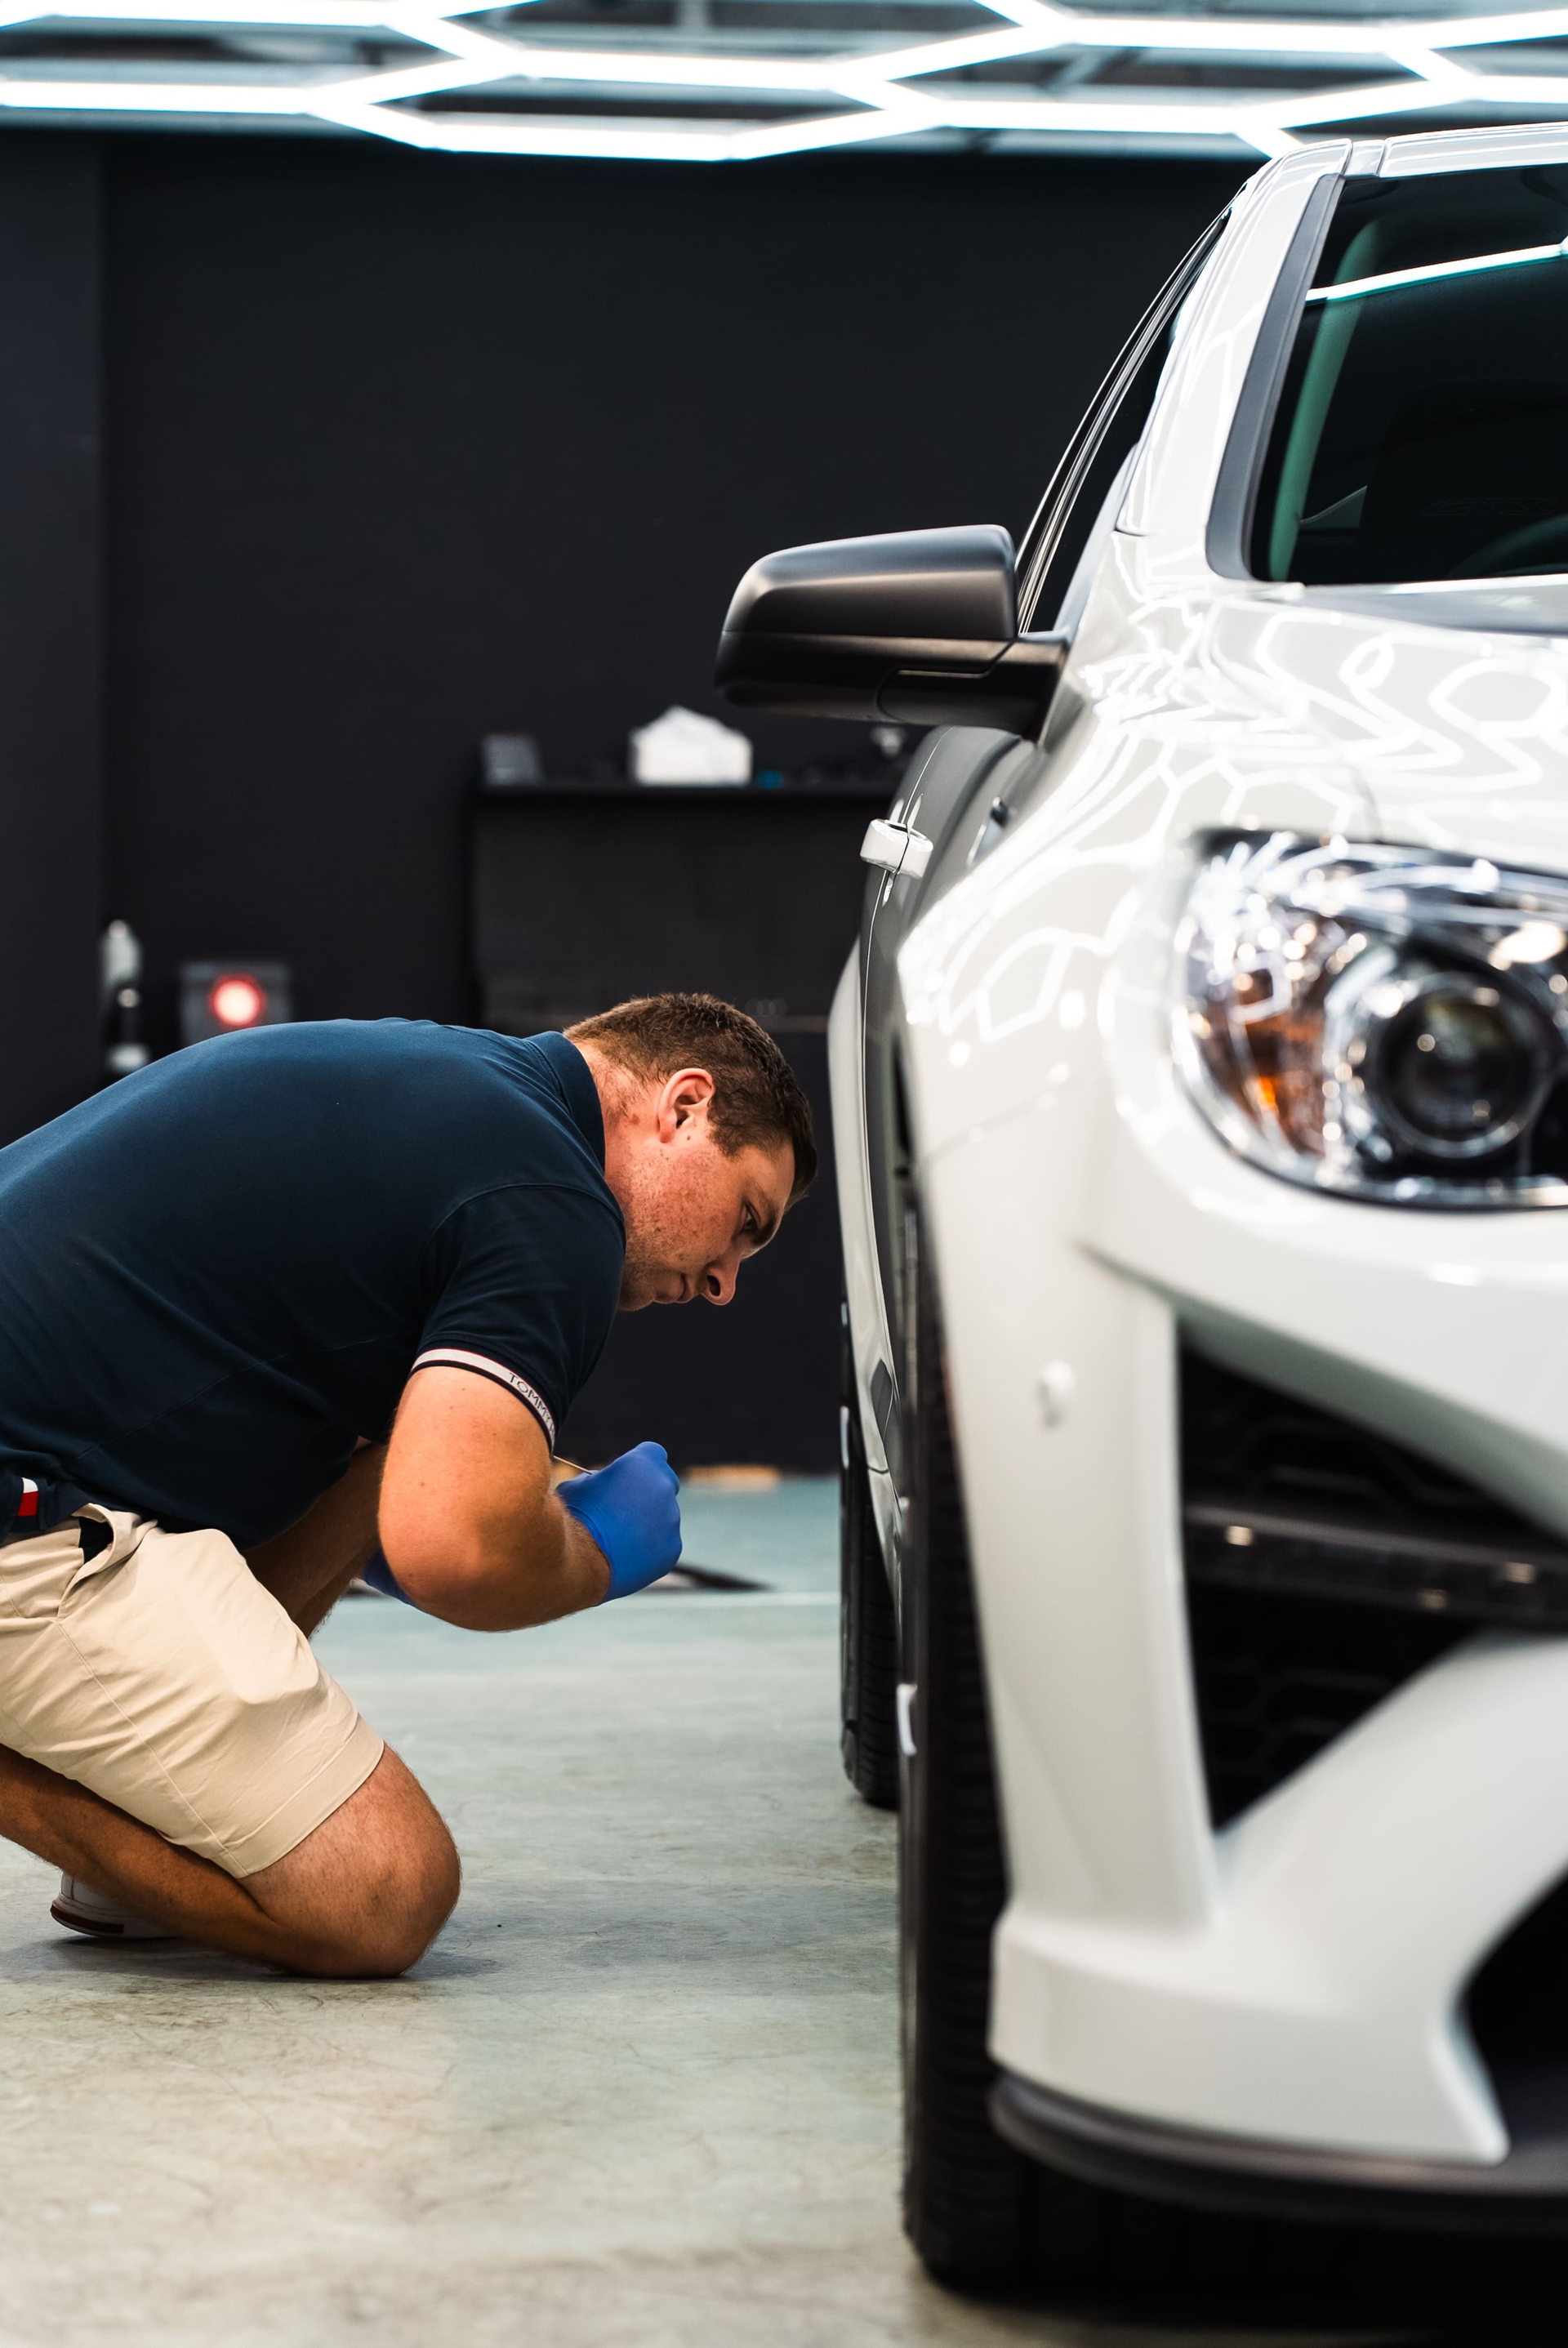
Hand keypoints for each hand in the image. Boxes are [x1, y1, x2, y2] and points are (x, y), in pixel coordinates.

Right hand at [556, 1443, 681, 1600]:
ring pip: (665, 1516)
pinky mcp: (673, 1547)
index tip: (626, 1478)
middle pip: (664, 1484)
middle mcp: (662, 1487)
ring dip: (649, 1522)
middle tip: (624, 1509)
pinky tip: (627, 1556)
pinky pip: (665, 1543)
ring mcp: (671, 1519)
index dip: (639, 1465)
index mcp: (640, 1464)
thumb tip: (600, 1484)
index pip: (653, 1454)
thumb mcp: (577, 1486)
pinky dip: (651, 1548)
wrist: (577, 1560)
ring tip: (619, 1539)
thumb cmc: (571, 1518)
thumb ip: (598, 1480)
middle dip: (648, 1492)